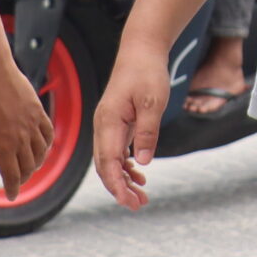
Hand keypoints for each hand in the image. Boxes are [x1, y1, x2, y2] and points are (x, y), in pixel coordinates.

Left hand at [0, 44, 53, 196]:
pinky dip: (47, 145)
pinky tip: (42, 148)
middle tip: (17, 181)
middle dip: (23, 178)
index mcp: (3, 147)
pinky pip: (49, 134)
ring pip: (41, 153)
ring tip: (30, 167)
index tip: (12, 196)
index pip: (13, 176)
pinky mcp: (39, 112)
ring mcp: (32, 125)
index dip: (13, 189)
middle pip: (29, 167)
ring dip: (37, 163)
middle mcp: (21, 139)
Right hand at [92, 43, 171, 208]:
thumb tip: (143, 162)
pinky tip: (139, 175)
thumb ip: (147, 132)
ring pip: (111, 160)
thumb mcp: (153, 102)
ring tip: (142, 196)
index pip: (107, 162)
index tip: (129, 202)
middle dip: (120, 188)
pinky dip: (126, 165)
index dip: (116, 185)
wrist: (141, 50)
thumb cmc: (147, 72)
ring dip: (124, 179)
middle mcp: (103, 126)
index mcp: (108, 121)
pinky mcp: (116, 123)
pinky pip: (116, 150)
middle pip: (106, 166)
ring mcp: (108, 125)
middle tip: (139, 205)